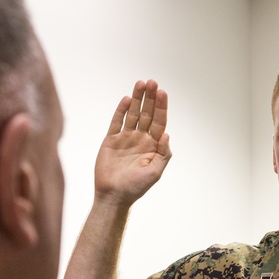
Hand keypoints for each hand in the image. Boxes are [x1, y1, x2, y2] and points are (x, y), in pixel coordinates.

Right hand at [94, 79, 171, 204]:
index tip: (163, 92)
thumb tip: (167, 134)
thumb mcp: (155, 172)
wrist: (113, 196)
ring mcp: (126, 138)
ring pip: (133, 114)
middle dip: (150, 98)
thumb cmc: (136, 187)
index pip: (159, 121)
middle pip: (147, 113)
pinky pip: (117, 121)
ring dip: (136, 99)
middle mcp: (141, 139)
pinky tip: (126, 99)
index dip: (161, 107)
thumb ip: (163, 154)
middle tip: (152, 82)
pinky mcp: (111, 139)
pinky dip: (121, 110)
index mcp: (153, 145)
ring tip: (141, 83)